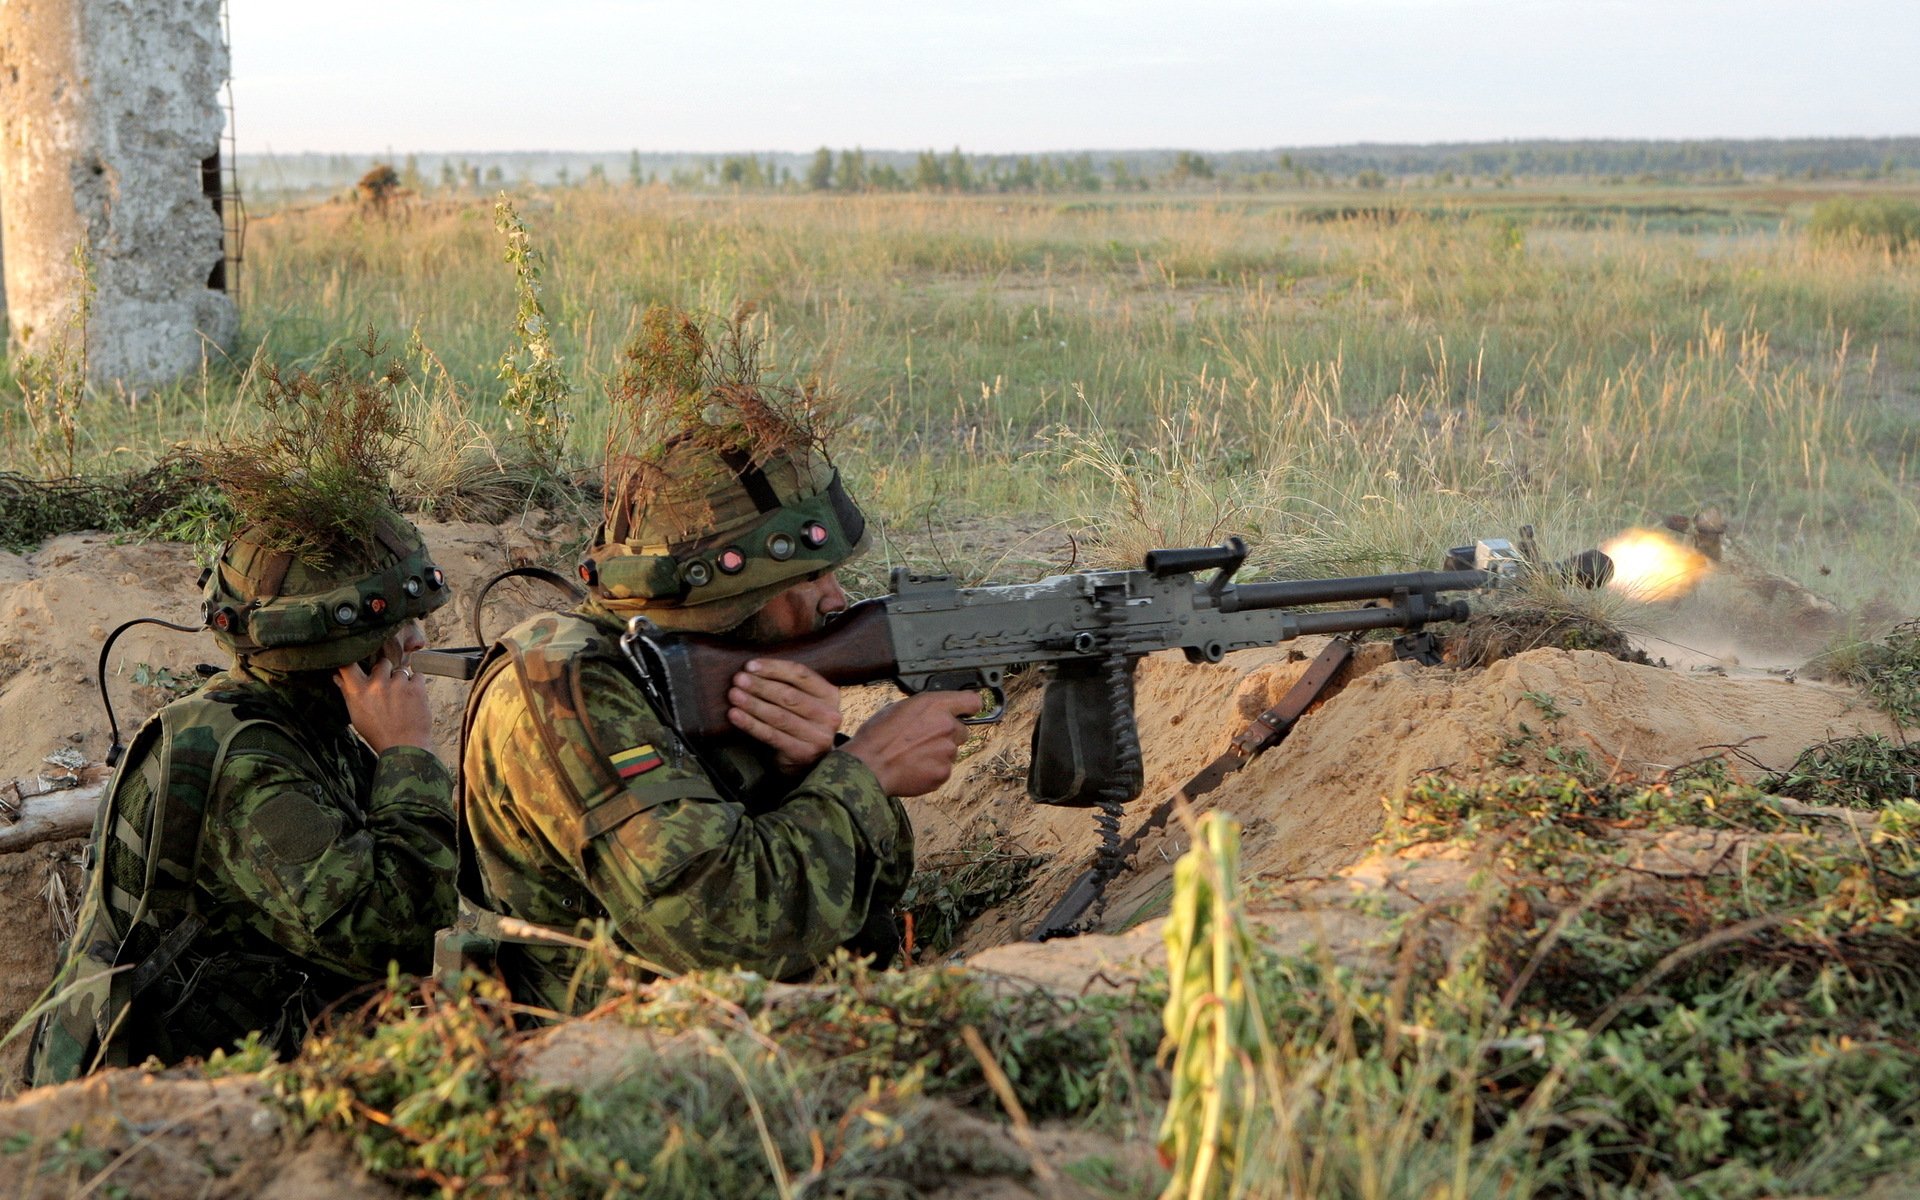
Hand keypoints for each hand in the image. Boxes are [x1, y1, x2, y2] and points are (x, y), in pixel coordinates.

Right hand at [336, 650, 433, 753]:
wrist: (404, 747)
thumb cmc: (378, 733)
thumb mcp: (357, 715)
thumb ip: (348, 692)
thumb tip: (337, 676)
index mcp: (358, 692)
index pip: (348, 664)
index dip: (352, 657)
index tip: (356, 656)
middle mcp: (376, 685)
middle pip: (381, 663)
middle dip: (385, 672)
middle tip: (387, 688)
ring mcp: (397, 684)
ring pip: (400, 670)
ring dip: (401, 680)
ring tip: (401, 699)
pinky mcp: (416, 687)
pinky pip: (416, 675)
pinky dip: (416, 684)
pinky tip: (413, 699)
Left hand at [728, 658, 842, 773]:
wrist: (811, 760)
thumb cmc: (802, 722)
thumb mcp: (805, 700)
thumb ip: (789, 684)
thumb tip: (752, 668)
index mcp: (830, 695)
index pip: (801, 674)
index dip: (774, 668)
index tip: (750, 665)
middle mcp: (829, 716)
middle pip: (789, 695)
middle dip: (760, 686)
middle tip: (738, 679)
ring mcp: (818, 737)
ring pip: (779, 715)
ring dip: (753, 703)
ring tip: (734, 695)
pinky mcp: (803, 753)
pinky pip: (771, 735)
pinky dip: (751, 724)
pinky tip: (735, 715)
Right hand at [841, 690, 977, 796]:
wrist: (869, 767)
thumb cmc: (877, 736)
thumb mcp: (898, 708)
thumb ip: (924, 709)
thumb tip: (932, 713)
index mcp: (934, 705)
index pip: (972, 701)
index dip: (968, 707)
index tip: (966, 711)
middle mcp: (946, 726)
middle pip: (962, 730)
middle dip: (947, 735)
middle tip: (924, 740)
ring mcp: (947, 751)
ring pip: (951, 751)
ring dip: (938, 753)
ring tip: (913, 755)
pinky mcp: (943, 773)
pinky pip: (943, 769)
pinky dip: (932, 770)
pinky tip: (914, 768)